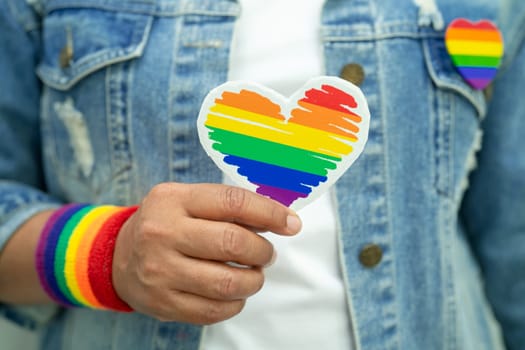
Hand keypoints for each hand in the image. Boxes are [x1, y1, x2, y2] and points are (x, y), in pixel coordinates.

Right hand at [112, 183, 301, 323]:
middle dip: (263, 250)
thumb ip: (226, 205)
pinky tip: (234, 292)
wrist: (118, 257)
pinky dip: (236, 302)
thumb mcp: (186, 200)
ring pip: (228, 282)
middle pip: (233, 243)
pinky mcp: (163, 303)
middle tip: (266, 253)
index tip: (290, 223)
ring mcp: (161, 271)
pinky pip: (215, 310)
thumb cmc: (165, 223)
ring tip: (253, 273)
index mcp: (173, 200)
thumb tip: (277, 219)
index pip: (233, 202)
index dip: (270, 213)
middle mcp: (163, 233)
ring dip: (253, 279)